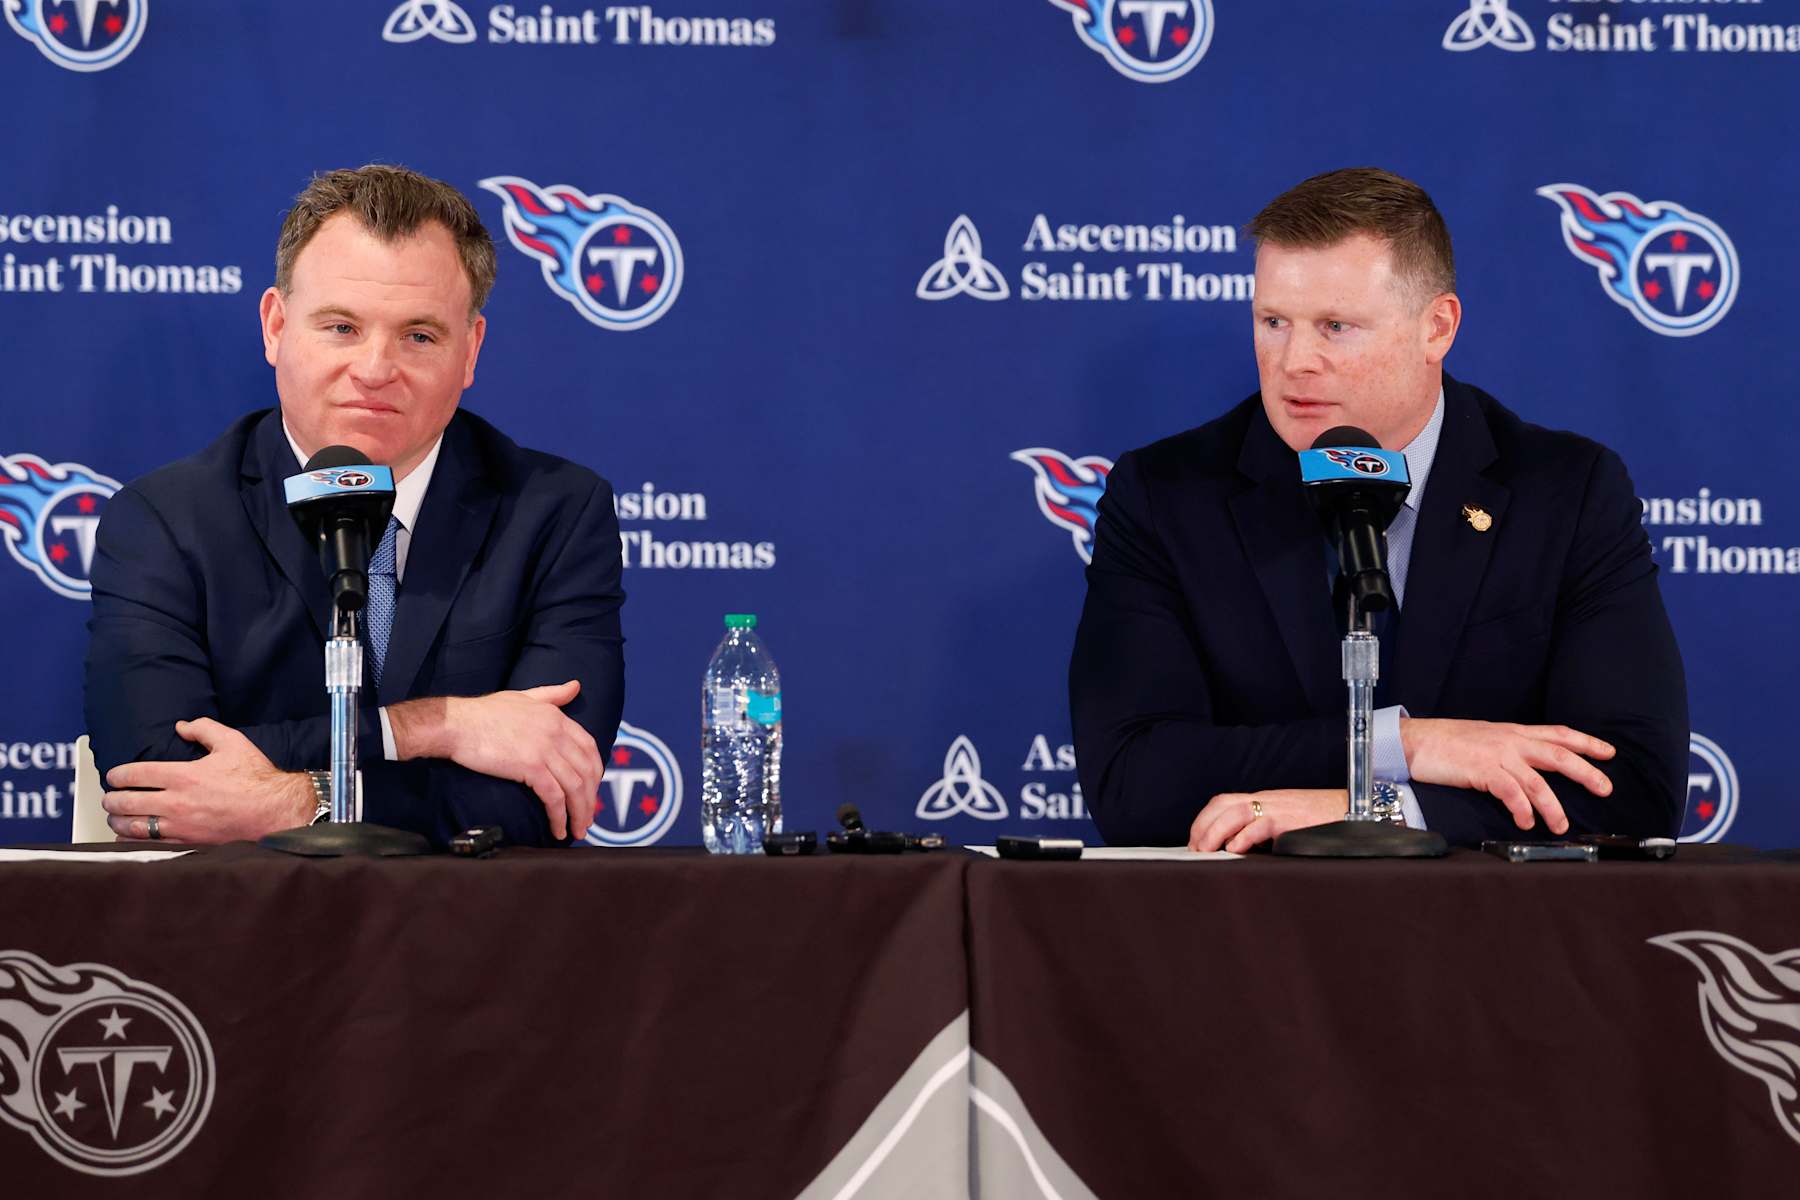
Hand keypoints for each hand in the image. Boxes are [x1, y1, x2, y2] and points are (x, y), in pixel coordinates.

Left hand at [102, 718, 313, 842]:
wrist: (275, 811)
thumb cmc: (256, 778)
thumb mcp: (232, 742)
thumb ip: (204, 728)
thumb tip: (182, 726)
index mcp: (182, 775)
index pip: (134, 775)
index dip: (117, 775)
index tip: (113, 776)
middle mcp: (176, 801)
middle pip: (126, 802)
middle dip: (111, 800)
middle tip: (109, 798)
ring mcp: (180, 825)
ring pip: (132, 826)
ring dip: (117, 821)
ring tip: (114, 818)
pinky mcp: (188, 842)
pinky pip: (149, 844)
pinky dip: (133, 840)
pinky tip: (130, 836)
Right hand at [391, 680, 601, 839]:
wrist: (456, 723)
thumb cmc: (484, 712)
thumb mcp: (524, 696)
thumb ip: (552, 694)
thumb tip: (576, 685)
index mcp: (557, 717)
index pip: (590, 748)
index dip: (595, 772)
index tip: (592, 790)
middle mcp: (556, 732)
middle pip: (587, 771)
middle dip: (591, 799)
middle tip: (587, 818)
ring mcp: (545, 749)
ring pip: (575, 787)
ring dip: (579, 813)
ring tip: (577, 831)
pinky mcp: (530, 766)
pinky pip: (554, 797)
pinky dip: (560, 816)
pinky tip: (557, 830)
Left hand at [1189, 789, 1345, 852]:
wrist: (1354, 809)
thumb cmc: (1322, 820)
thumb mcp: (1287, 823)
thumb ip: (1265, 832)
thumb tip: (1241, 851)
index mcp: (1264, 800)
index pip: (1223, 802)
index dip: (1204, 820)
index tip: (1195, 841)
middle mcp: (1267, 800)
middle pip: (1222, 804)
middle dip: (1202, 826)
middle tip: (1195, 850)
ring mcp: (1278, 808)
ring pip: (1235, 812)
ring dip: (1215, 832)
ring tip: (1207, 852)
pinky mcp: (1291, 820)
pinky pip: (1261, 824)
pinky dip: (1244, 837)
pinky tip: (1235, 850)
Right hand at [1400, 718, 1614, 834]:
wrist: (1414, 740)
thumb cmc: (1445, 742)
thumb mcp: (1484, 738)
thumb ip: (1507, 749)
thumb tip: (1526, 766)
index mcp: (1513, 732)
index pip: (1558, 733)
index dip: (1586, 742)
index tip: (1609, 753)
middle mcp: (1510, 741)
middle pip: (1559, 755)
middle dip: (1586, 772)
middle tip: (1605, 789)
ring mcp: (1497, 755)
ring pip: (1538, 782)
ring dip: (1554, 807)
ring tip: (1561, 825)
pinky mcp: (1482, 771)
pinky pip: (1511, 793)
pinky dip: (1523, 810)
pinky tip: (1526, 822)